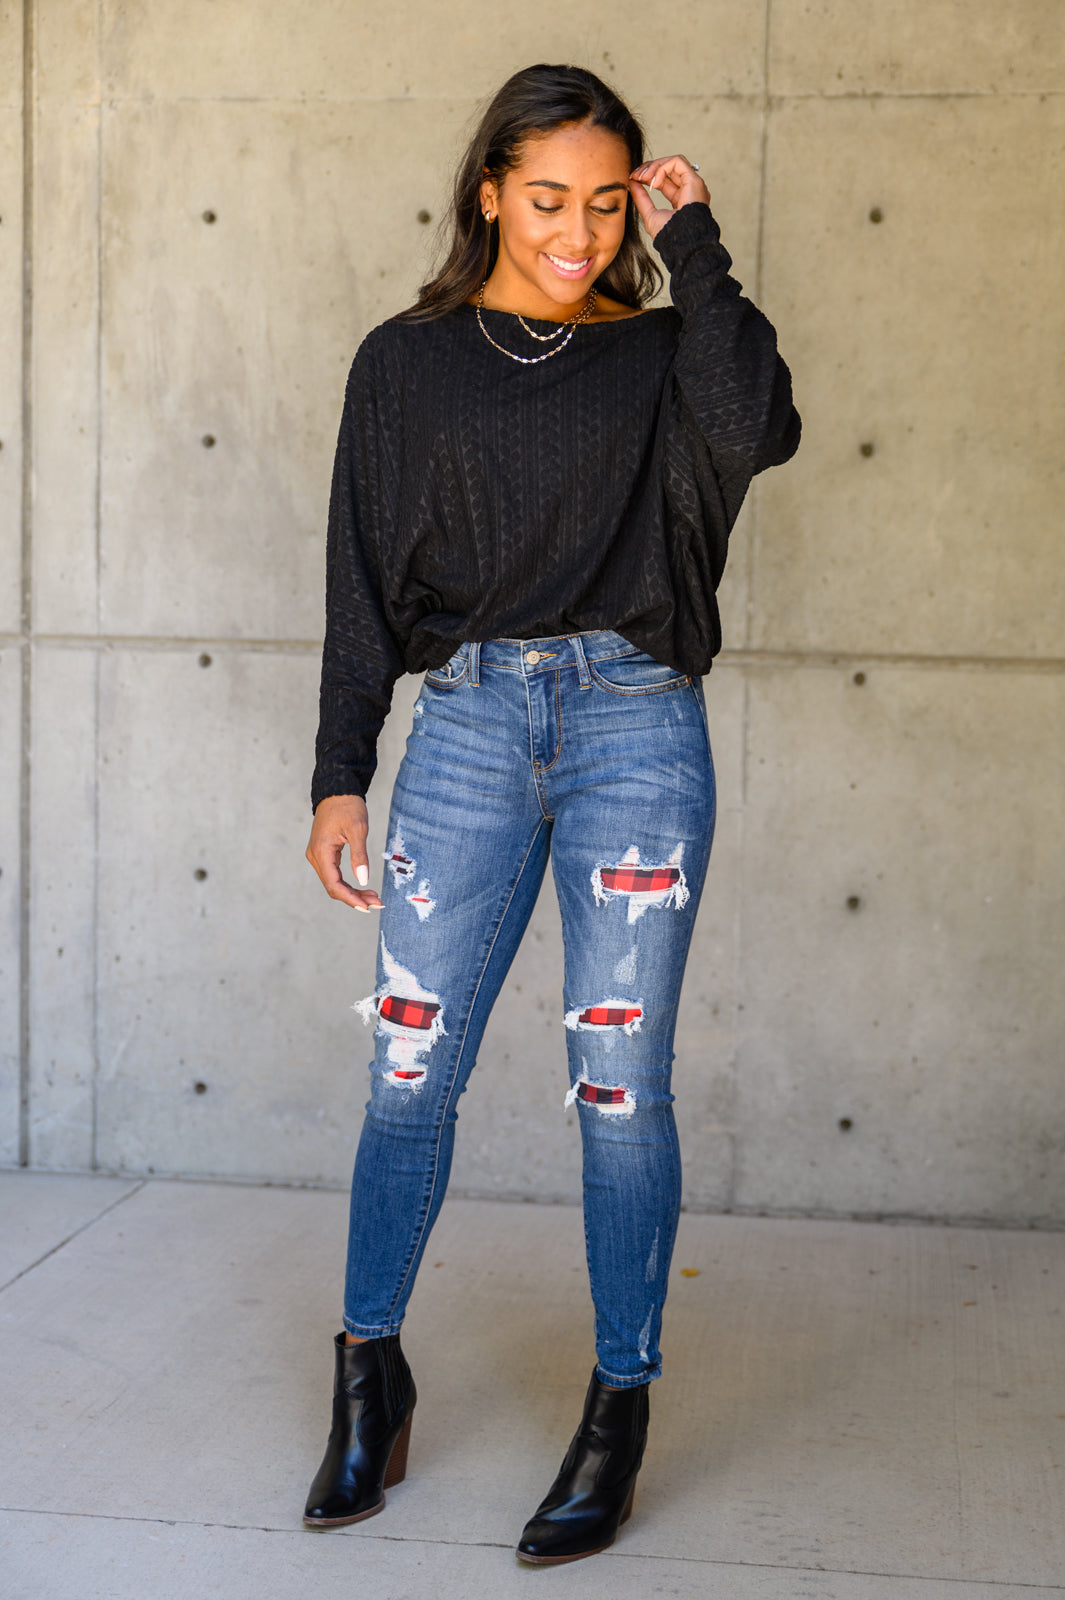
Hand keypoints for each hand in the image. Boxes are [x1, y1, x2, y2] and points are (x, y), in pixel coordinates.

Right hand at [306, 794, 383, 912]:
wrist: (337, 790)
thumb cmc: (347, 806)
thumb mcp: (358, 829)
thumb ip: (359, 856)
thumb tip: (363, 880)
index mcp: (321, 852)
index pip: (334, 885)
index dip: (351, 898)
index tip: (368, 907)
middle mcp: (315, 856)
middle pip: (333, 887)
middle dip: (355, 898)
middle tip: (377, 903)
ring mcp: (317, 855)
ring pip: (334, 882)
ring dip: (353, 892)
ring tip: (374, 897)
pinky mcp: (323, 853)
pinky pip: (335, 874)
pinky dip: (349, 883)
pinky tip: (364, 887)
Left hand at [629, 155, 710, 239]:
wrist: (679, 242)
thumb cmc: (668, 235)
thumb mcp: (649, 214)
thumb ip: (641, 198)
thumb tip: (632, 182)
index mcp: (681, 199)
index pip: (664, 179)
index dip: (648, 176)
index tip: (634, 179)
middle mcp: (689, 190)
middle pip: (668, 168)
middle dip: (649, 168)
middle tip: (636, 176)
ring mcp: (693, 184)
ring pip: (673, 162)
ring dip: (654, 166)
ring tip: (643, 177)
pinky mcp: (694, 180)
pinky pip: (677, 162)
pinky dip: (662, 168)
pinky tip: (654, 181)